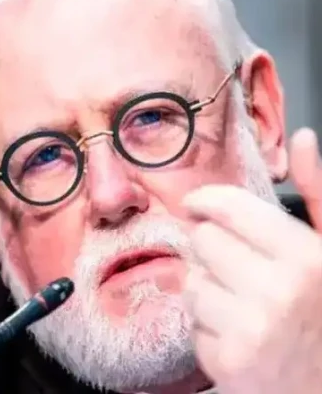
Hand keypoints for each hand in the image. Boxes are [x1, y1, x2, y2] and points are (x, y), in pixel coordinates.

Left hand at [182, 128, 321, 393]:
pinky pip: (191, 322)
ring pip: (190, 281)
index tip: (199, 206)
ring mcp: (250, 329)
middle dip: (215, 252)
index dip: (206, 203)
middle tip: (240, 270)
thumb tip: (304, 138)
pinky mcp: (228, 362)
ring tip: (244, 306)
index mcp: (306, 257)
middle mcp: (278, 291)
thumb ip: (320, 192)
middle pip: (202, 241)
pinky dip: (208, 327)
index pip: (225, 208)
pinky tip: (238, 335)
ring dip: (209, 290)